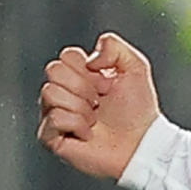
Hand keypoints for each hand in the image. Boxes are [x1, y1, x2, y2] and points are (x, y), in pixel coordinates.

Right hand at [38, 31, 160, 180]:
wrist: (140, 144)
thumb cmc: (138, 111)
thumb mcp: (135, 67)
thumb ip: (113, 45)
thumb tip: (89, 58)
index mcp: (80, 75)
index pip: (66, 55)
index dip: (88, 68)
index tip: (106, 84)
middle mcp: (64, 92)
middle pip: (53, 70)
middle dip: (82, 86)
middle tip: (99, 102)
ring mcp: (55, 114)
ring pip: (50, 92)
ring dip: (80, 107)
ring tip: (94, 119)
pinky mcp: (51, 137)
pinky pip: (53, 118)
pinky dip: (76, 125)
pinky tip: (87, 134)